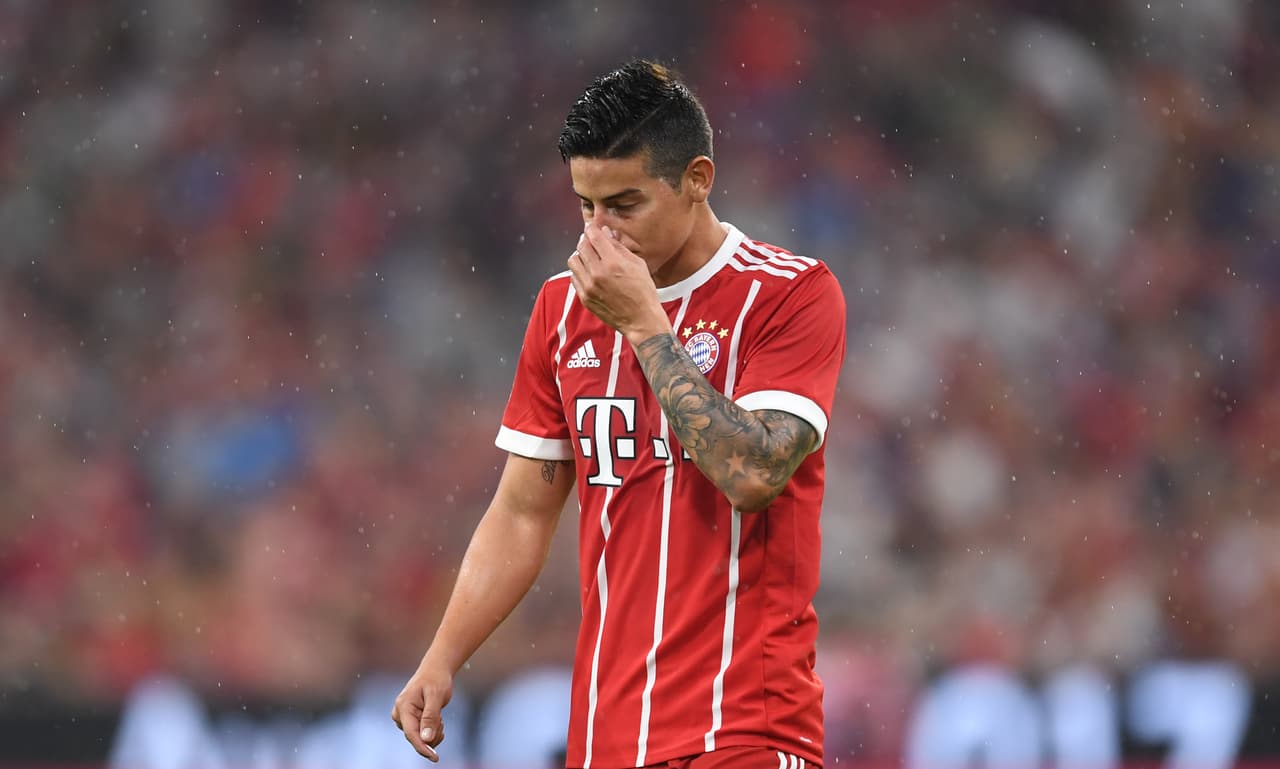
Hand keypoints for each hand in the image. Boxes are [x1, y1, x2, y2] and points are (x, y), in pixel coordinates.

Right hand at [391, 665, 452, 761]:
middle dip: (433, 732)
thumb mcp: (436, 696)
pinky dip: (433, 731)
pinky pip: (422, 735)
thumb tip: (426, 739)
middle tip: (440, 716)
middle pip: (417, 738)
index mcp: (403, 707)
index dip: (422, 747)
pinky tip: (437, 718)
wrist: (435, 671)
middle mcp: (400, 714)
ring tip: (438, 714)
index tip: (434, 757)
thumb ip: (430, 717)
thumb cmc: (436, 680)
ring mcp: (404, 719)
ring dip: (434, 731)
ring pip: (421, 738)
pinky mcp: (410, 722)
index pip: (411, 733)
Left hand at [567, 223, 670, 343]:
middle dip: (586, 240)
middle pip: (581, 246)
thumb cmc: (643, 291)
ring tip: (590, 257)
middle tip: (592, 241)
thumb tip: (607, 233)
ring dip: (580, 255)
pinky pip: (574, 277)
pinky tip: (590, 272)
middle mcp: (598, 274)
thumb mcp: (637, 264)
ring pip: (573, 260)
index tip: (593, 227)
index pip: (594, 236)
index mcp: (613, 263)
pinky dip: (580, 271)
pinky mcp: (585, 297)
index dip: (592, 228)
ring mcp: (589, 287)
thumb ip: (619, 247)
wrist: (640, 319)